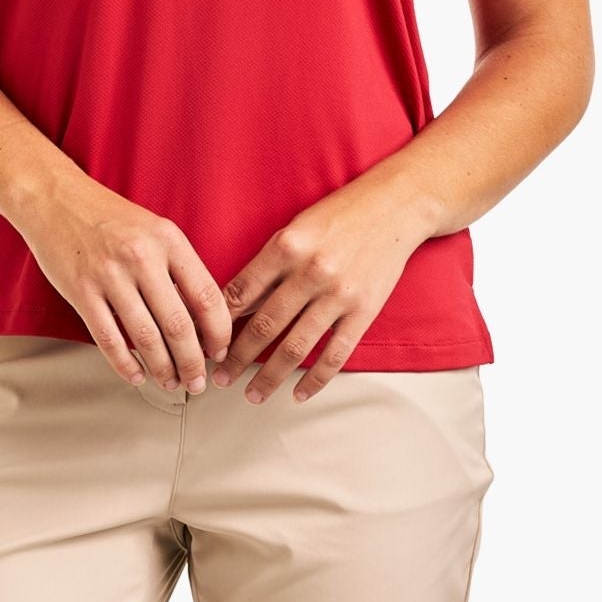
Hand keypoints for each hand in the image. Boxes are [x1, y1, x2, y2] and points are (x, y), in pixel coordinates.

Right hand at [23, 177, 231, 392]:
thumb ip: (178, 268)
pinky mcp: (81, 291)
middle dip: (192, 362)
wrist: (55, 199)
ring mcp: (109, 275)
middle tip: (197, 380)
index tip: (219, 351)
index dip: (218, 332)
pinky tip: (137, 375)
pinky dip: (125, 365)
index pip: (206, 296)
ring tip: (171, 382)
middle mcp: (141, 257)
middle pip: (178, 324)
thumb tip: (202, 320)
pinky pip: (108, 339)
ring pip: (145, 338)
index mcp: (168, 239)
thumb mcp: (155, 230)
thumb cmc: (109, 217)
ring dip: (163, 369)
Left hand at [211, 184, 424, 404]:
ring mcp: (339, 294)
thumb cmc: (340, 215)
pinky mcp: (364, 311)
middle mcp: (310, 272)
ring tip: (252, 394)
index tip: (207, 342)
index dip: (219, 322)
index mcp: (287, 246)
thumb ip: (270, 265)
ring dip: (269, 377)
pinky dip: (315, 380)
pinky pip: (335, 355)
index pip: (242, 292)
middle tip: (220, 377)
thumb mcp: (296, 228)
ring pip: (295, 347)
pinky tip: (298, 394)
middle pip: (264, 326)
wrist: (394, 207)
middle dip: (237, 358)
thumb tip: (238, 303)